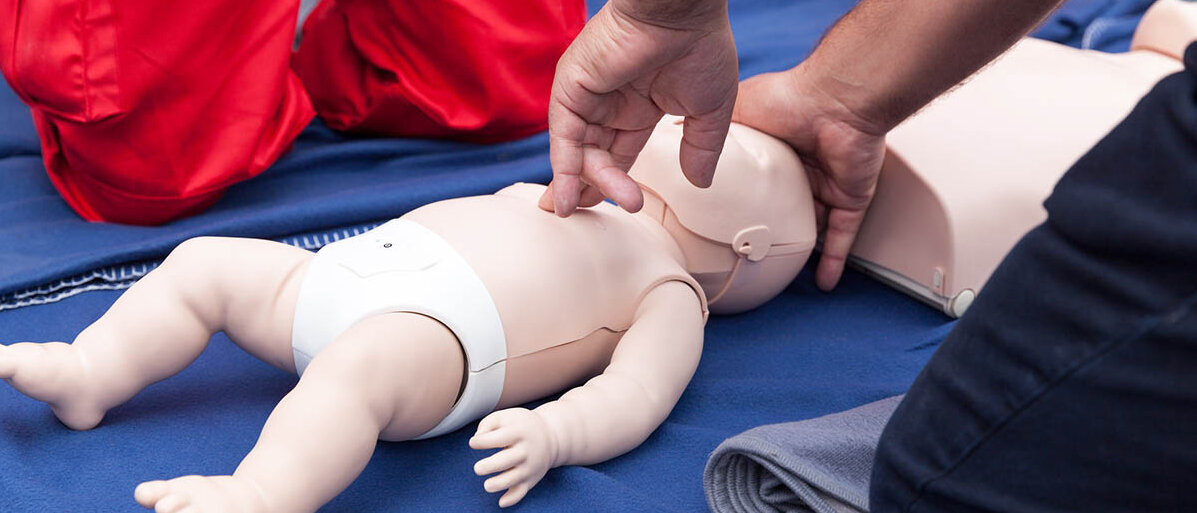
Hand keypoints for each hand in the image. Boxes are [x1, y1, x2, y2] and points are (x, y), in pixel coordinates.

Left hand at [469, 407, 557, 507]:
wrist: (551, 436)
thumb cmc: (520, 425)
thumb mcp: (506, 416)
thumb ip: (488, 423)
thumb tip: (477, 440)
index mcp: (518, 432)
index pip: (496, 438)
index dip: (480, 442)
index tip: (474, 443)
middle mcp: (525, 450)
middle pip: (505, 461)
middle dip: (488, 467)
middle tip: (478, 468)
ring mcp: (529, 466)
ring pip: (512, 480)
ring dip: (497, 485)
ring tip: (487, 485)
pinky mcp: (531, 479)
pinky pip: (521, 493)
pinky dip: (511, 499)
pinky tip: (501, 502)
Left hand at [539, 0, 737, 216]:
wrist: (684, 10)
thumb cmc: (701, 47)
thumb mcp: (709, 110)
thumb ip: (701, 148)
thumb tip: (699, 184)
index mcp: (638, 106)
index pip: (619, 153)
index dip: (614, 182)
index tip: (617, 209)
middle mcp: (608, 103)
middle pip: (592, 157)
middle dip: (591, 189)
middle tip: (589, 217)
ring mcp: (587, 95)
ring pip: (578, 151)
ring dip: (584, 183)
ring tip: (585, 209)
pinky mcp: (571, 87)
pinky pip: (563, 135)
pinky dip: (563, 167)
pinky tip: (567, 195)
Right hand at [732, 66, 887, 290]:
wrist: (835, 101)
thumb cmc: (788, 97)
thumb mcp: (737, 109)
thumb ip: (710, 125)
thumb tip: (673, 130)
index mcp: (778, 148)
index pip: (759, 180)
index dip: (743, 198)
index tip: (723, 218)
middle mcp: (805, 168)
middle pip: (787, 206)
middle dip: (773, 227)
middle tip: (748, 250)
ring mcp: (829, 185)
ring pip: (814, 225)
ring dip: (802, 247)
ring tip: (779, 271)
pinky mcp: (851, 198)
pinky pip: (843, 236)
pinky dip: (834, 260)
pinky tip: (824, 284)